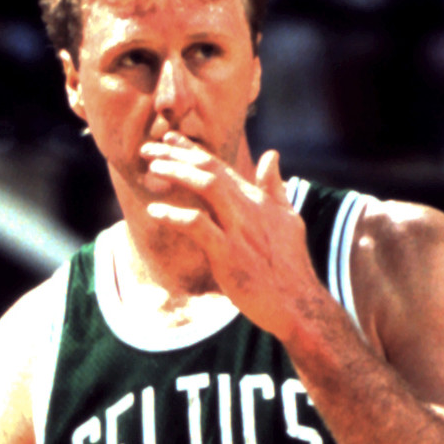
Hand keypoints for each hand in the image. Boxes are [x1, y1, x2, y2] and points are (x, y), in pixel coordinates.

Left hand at [140, 134, 324, 343]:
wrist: (296, 303)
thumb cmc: (290, 267)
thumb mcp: (288, 219)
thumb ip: (275, 187)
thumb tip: (271, 155)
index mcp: (256, 200)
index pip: (220, 166)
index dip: (192, 150)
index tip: (168, 140)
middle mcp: (248, 207)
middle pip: (209, 169)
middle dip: (177, 154)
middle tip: (147, 149)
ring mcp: (238, 229)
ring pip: (206, 186)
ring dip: (176, 173)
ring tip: (150, 170)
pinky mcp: (229, 253)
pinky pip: (198, 226)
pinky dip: (175, 216)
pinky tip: (155, 211)